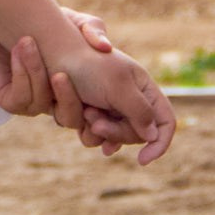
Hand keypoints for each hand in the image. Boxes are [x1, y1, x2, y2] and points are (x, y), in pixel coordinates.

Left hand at [0, 8, 132, 150]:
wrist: (7, 20)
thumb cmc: (50, 24)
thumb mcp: (79, 22)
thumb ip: (95, 30)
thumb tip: (105, 47)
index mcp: (100, 96)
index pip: (119, 127)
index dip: (118, 129)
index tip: (97, 109)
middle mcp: (75, 106)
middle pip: (90, 134)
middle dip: (72, 104)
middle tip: (60, 77)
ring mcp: (48, 108)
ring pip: (57, 115)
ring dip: (39, 75)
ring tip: (28, 43)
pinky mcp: (16, 103)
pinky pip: (23, 100)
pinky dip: (21, 73)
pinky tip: (18, 49)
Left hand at [54, 42, 176, 165]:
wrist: (48, 55)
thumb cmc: (85, 66)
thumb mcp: (118, 86)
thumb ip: (140, 111)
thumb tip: (153, 135)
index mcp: (143, 86)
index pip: (165, 120)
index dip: (160, 143)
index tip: (143, 159)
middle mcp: (129, 98)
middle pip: (137, 135)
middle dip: (116, 132)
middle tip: (96, 122)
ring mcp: (110, 107)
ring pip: (114, 138)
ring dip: (97, 129)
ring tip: (84, 110)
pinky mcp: (92, 113)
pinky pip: (95, 136)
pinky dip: (86, 129)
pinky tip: (79, 118)